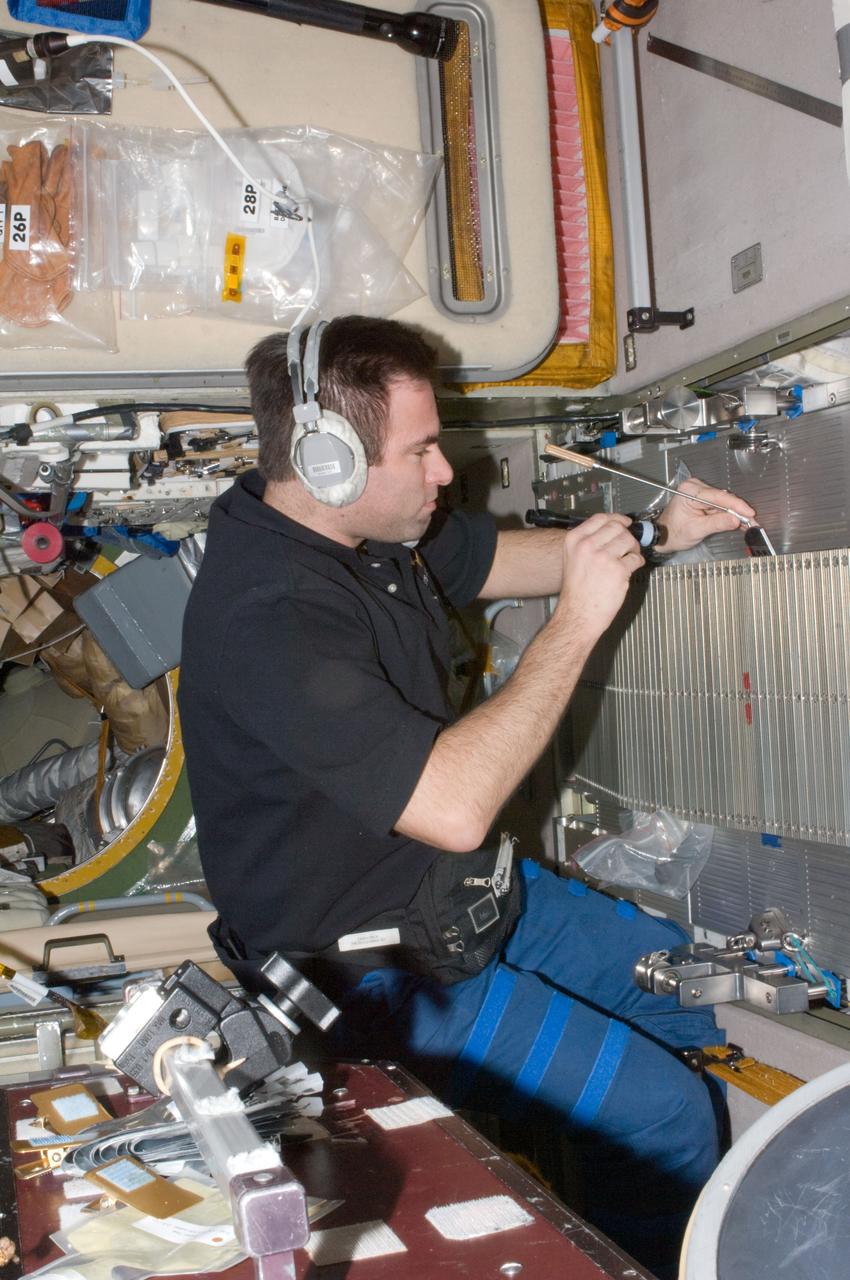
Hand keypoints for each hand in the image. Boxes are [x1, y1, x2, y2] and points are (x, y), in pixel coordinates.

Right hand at [555, 513, 644, 641]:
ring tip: (629, 558)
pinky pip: (635, 558)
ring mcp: (603, 557)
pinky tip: (630, 569)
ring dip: (634, 548)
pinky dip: (637, 562)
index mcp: (574, 541)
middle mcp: (588, 546)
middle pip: (617, 527)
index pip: (600, 518)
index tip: (624, 522)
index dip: (616, 518)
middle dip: (627, 534)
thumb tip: (611, 532)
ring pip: (629, 540)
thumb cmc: (576, 592)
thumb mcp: (572, 559)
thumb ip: (588, 543)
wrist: (577, 614)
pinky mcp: (618, 570)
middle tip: (629, 545)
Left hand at [656, 478, 754, 552]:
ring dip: (736, 513)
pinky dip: (729, 514)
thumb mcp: (696, 530)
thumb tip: (736, 520)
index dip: (737, 505)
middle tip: (752, 522)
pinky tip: (740, 521)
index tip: (749, 513)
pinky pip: (721, 505)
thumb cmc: (674, 532)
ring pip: (724, 502)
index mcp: (689, 491)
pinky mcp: (704, 498)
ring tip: (748, 524)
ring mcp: (700, 491)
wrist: (664, 536)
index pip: (718, 496)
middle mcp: (695, 487)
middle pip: (724, 498)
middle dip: (738, 511)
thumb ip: (717, 524)